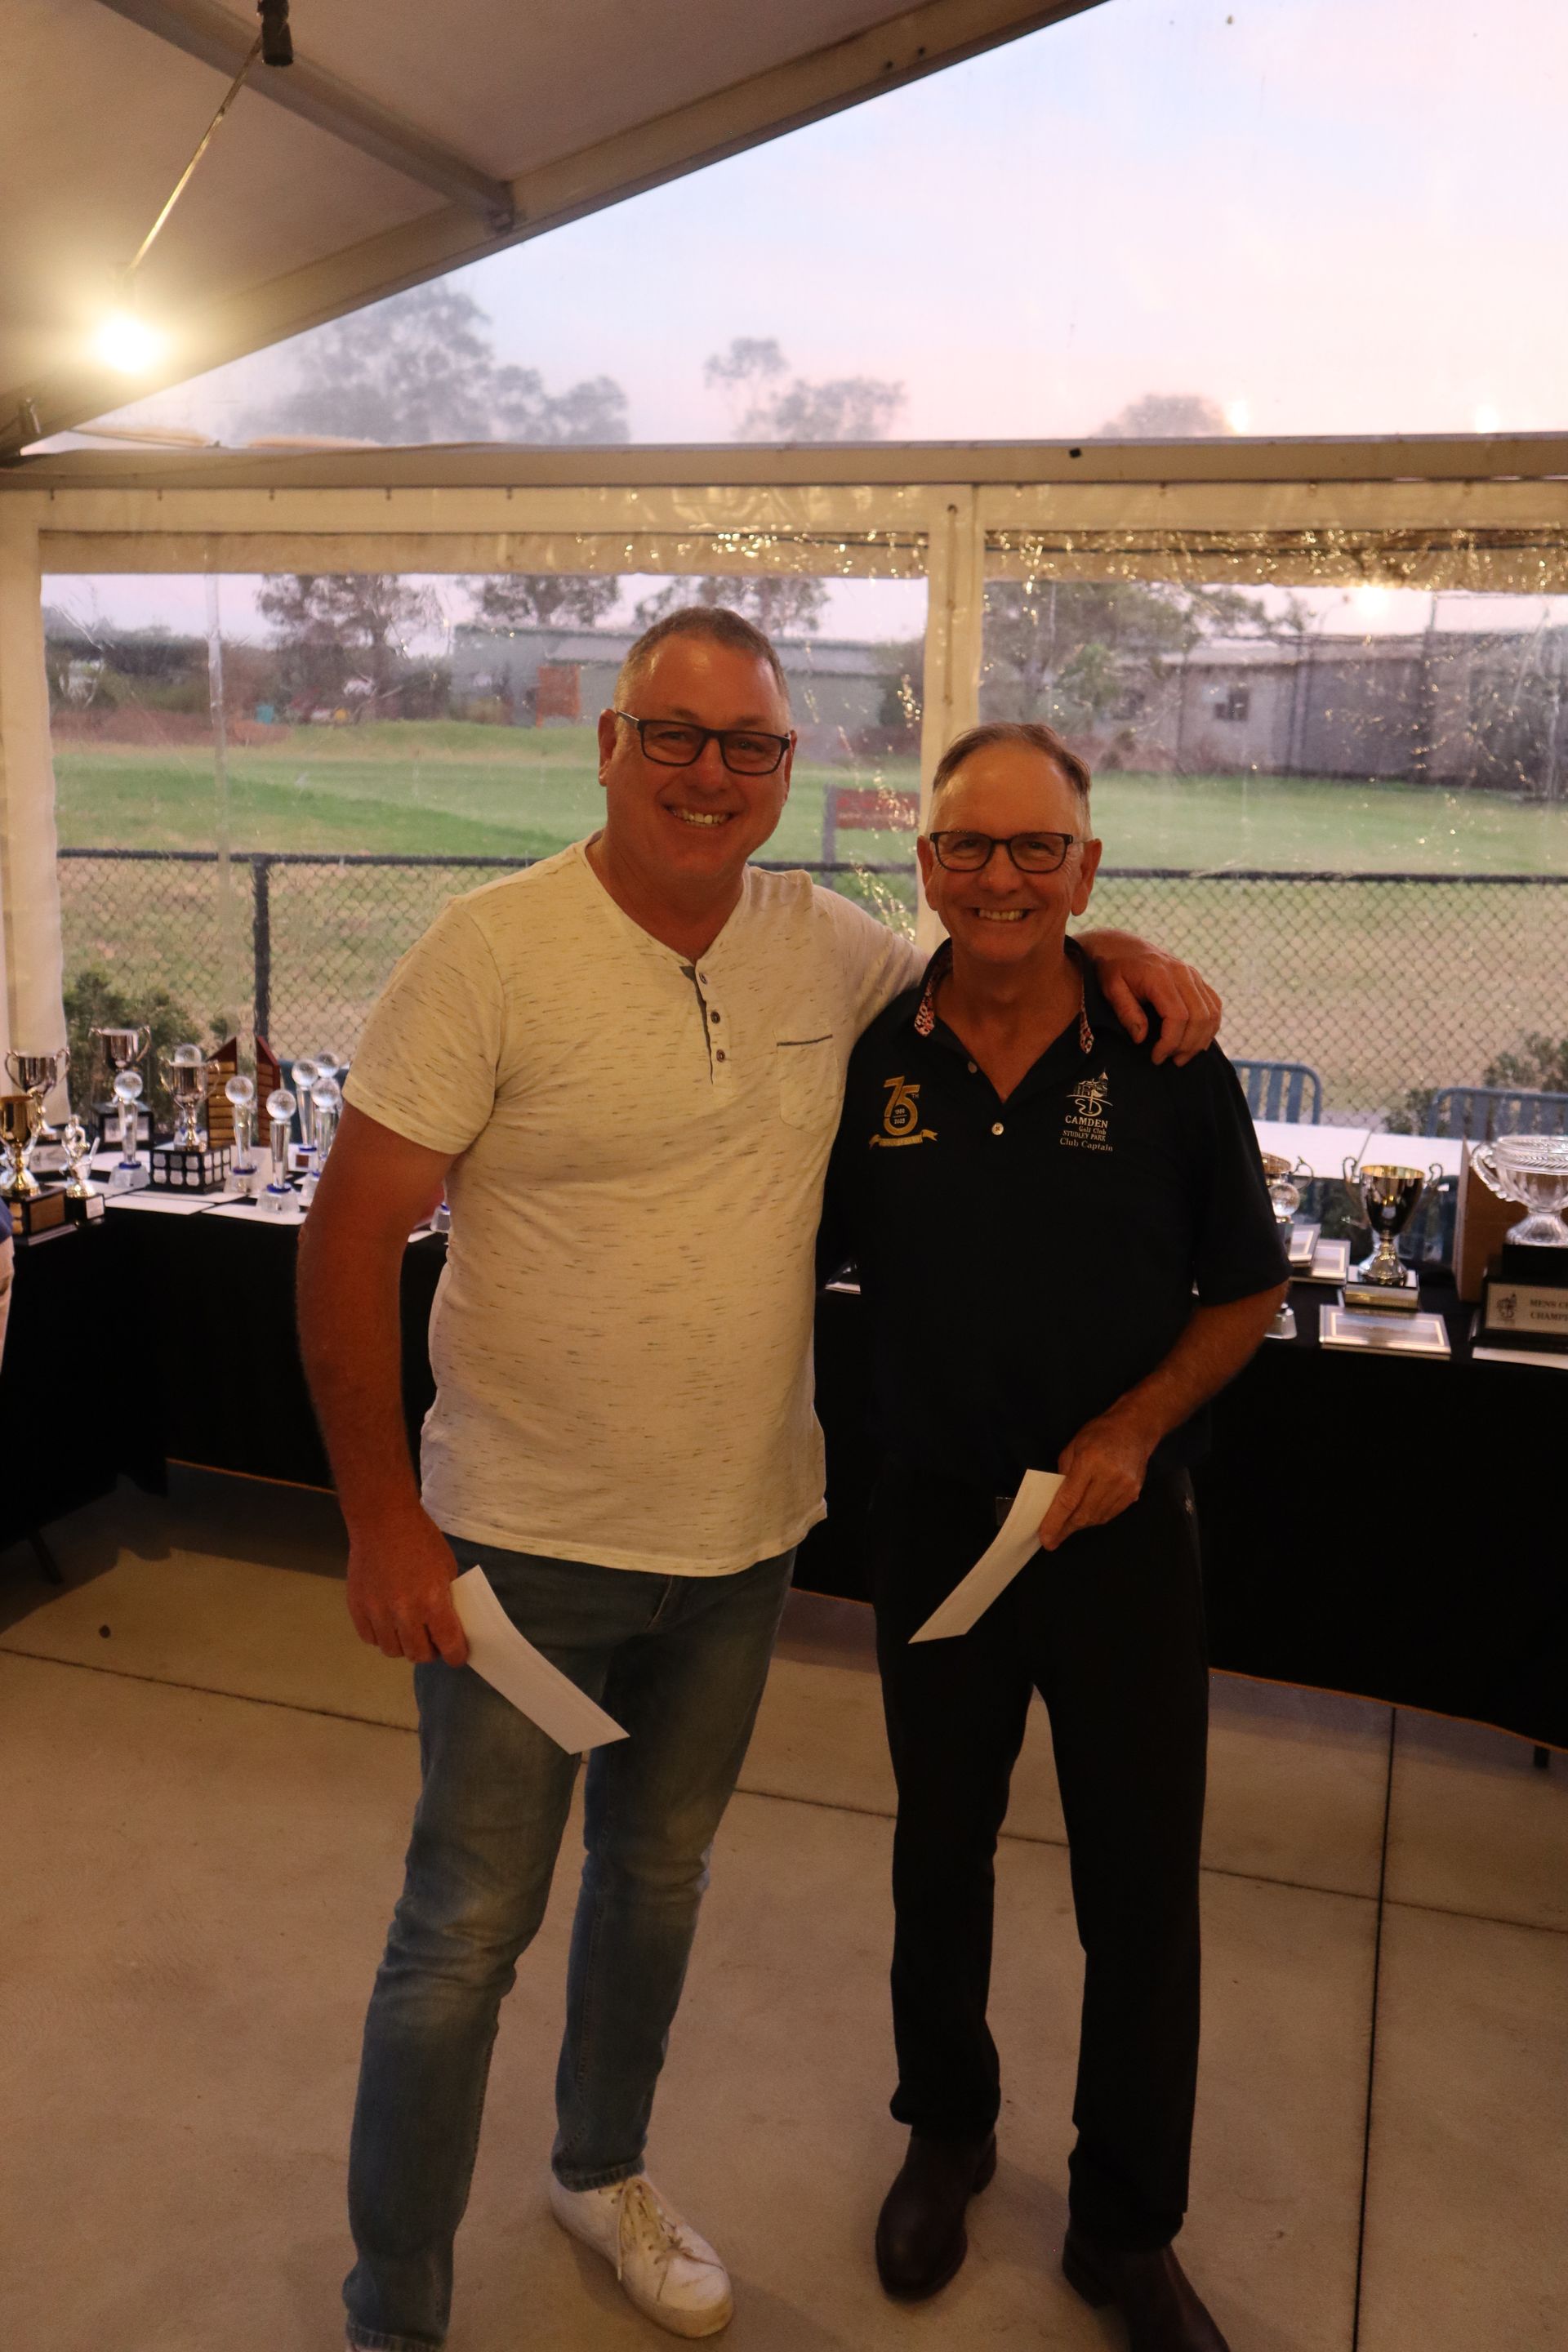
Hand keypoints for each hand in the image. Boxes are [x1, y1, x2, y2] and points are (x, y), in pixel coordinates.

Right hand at [346, 1506, 469, 1666]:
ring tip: (407, 1630)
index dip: (456, 1655)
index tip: (457, 1654)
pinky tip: (387, 1621)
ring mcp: (377, 1612)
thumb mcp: (447, 1568)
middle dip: (429, 1651)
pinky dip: (381, 1636)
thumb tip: (449, 1627)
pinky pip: (370, 1638)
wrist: (383, 1520)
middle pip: (418, 1655)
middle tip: (431, 1640)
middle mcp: (404, 1612)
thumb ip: (447, 1601)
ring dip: (403, 1645)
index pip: (449, 1645)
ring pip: (392, 1651)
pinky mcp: (357, 1608)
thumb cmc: (421, 1540)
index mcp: (433, 1601)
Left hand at [1038, 1410, 1156, 1549]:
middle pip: (1083, 1513)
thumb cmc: (1099, 1434)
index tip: (1045, 1538)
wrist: (1134, 1430)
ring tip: (1067, 1527)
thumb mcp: (1073, 1447)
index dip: (1055, 1521)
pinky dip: (1095, 1519)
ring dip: (1080, 1525)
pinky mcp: (1134, 1494)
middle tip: (1052, 1540)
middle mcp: (1109, 1477)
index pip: (1069, 1500)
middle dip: (1065, 1529)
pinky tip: (1086, 1517)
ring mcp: (1124, 1488)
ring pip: (1097, 1518)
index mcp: (1089, 1462)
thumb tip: (1055, 1502)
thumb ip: (1063, 1475)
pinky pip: (1110, 1514)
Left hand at [1081, 931, 1221, 1065]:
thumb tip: (1142, 1038)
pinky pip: (1214, 1005)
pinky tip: (1195, 1041)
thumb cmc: (1113, 968)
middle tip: (1171, 1061)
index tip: (1157, 1057)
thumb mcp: (1111, 988)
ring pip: (1211, 1013)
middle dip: (1188, 1045)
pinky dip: (1209, 1026)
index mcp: (1160, 976)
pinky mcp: (1197, 979)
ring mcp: (1193, 975)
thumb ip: (1126, 1012)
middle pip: (1200, 1017)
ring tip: (1182, 1056)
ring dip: (1201, 1039)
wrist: (1122, 946)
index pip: (1178, 1016)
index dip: (1171, 1041)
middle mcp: (1182, 974)